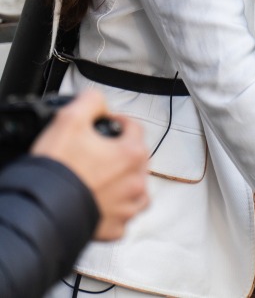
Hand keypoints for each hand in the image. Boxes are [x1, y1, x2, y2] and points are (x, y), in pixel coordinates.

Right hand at [31, 89, 148, 239]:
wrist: (41, 209)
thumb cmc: (58, 169)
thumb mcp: (71, 118)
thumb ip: (92, 101)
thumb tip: (99, 102)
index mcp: (131, 154)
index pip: (135, 127)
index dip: (119, 119)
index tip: (107, 122)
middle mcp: (135, 182)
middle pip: (139, 157)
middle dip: (124, 149)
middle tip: (102, 148)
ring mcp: (126, 208)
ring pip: (138, 189)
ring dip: (127, 180)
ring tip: (108, 175)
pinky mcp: (113, 228)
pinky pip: (123, 216)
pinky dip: (117, 208)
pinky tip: (103, 201)